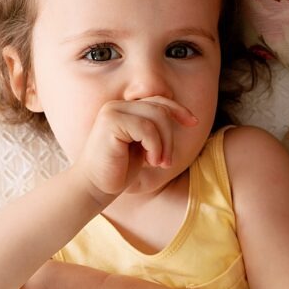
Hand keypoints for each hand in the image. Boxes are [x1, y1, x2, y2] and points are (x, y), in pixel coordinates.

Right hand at [74, 96, 197, 204]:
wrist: (94, 187)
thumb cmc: (120, 169)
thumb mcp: (145, 145)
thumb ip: (157, 129)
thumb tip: (186, 115)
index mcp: (125, 109)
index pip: (159, 101)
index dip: (179, 110)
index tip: (194, 123)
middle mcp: (118, 106)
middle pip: (161, 109)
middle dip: (170, 137)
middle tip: (166, 162)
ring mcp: (113, 111)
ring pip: (157, 117)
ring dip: (164, 144)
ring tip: (158, 163)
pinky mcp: (110, 122)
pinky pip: (147, 128)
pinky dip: (155, 146)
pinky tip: (150, 162)